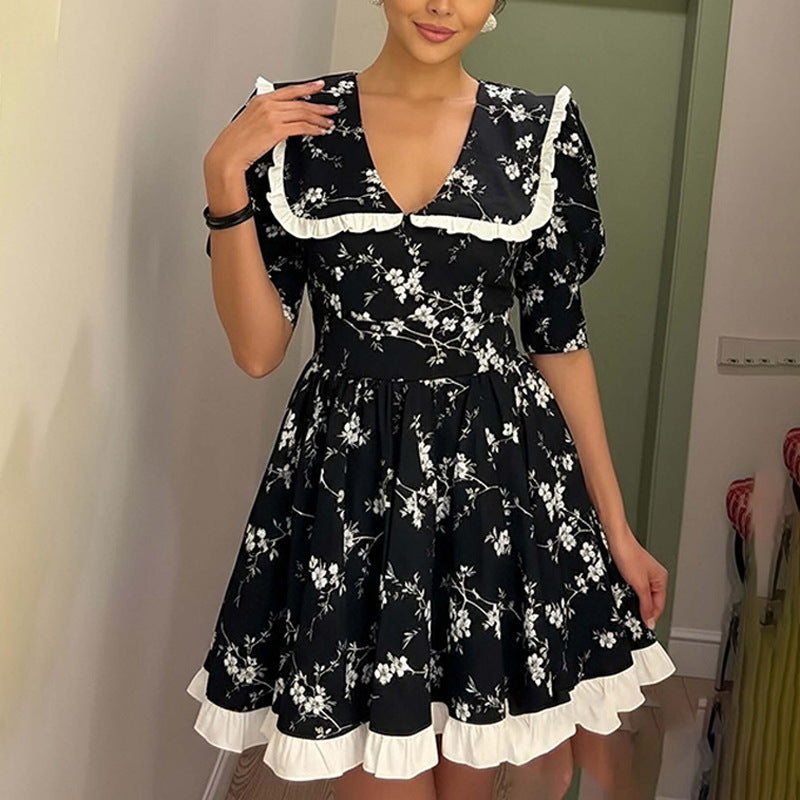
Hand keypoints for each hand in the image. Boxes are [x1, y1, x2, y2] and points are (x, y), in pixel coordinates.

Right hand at [204, 79, 338, 178]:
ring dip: (319, 118)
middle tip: (331, 109)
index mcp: (261, 99)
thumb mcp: (251, 120)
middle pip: (300, 102)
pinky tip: (319, 131)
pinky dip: (313, 129)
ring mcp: (272, 117)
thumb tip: (283, 118)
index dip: (307, 87)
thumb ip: (267, 114)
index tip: (319, 86)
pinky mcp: (276, 130)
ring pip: (303, 114)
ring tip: (329, 122)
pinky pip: (301, 127)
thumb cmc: (238, 141)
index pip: (289, 90)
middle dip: (319, 106)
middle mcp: (268, 105)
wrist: (229, 152)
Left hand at [604, 527, 667, 630]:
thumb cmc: (628, 554)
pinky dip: (628, 594)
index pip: (659, 606)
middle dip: (642, 610)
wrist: (614, 538)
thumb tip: (650, 621)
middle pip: (650, 601)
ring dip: (634, 602)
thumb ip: (646, 604)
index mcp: (661, 579)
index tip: (642, 627)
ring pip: (641, 595)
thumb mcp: (639, 584)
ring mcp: (643, 574)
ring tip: (626, 607)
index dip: (650, 617)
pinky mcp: (631, 571)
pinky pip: (633, 588)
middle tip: (633, 619)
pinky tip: (621, 595)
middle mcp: (654, 577)